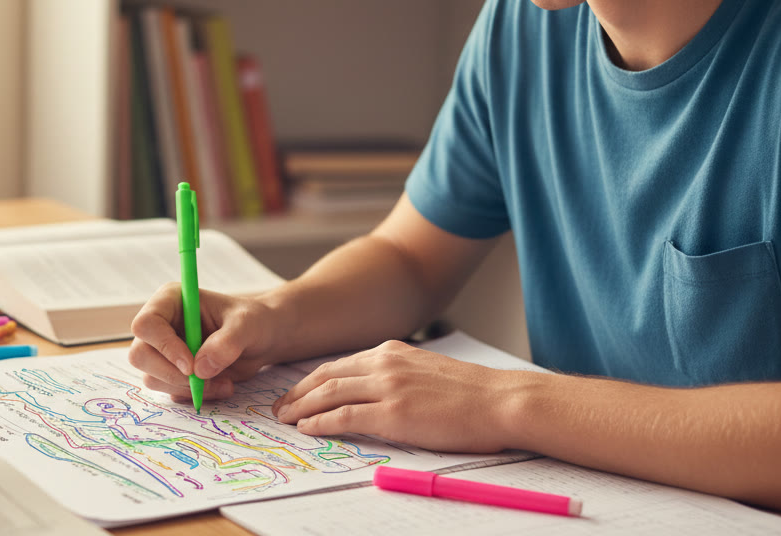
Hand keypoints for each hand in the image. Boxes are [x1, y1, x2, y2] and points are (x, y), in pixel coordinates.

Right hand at [129, 282, 283, 402]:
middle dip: (172, 374)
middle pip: (140, 354)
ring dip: (187, 388)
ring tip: (223, 383)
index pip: (146, 324)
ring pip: (152, 377)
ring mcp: (162, 350)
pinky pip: (169, 390)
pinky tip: (219, 386)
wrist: (260, 340)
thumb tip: (200, 368)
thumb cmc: (252, 322)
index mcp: (170, 301)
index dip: (163, 346)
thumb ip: (226, 342)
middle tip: (204, 381)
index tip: (191, 365)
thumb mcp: (246, 325)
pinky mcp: (170, 371)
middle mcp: (161, 325)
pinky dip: (194, 395)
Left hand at [272, 340, 531, 452]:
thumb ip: (398, 376)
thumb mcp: (427, 371)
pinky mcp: (393, 413)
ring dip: (301, 407)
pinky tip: (307, 429)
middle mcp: (385, 363)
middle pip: (326, 376)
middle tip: (279, 407)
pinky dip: (321, 422)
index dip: (313, 379)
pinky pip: (344, 416)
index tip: (296, 392)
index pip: (340, 364)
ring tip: (285, 419)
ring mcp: (387, 387)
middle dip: (298, 392)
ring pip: (329, 394)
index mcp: (392, 351)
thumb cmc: (472, 394)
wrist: (501, 400)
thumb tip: (375, 394)